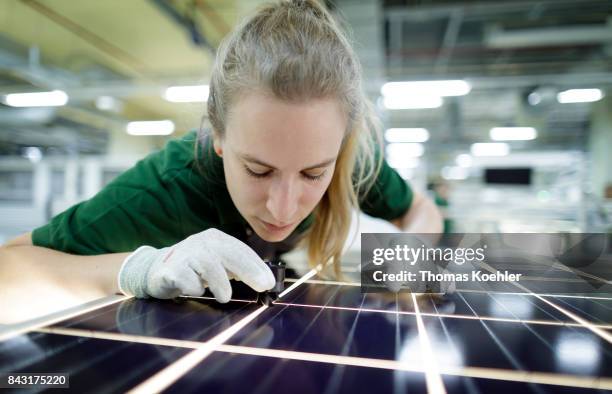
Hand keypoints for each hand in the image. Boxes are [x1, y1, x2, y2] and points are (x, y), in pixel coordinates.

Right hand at [118, 228, 275, 302]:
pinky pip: (188, 280)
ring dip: (220, 284)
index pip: (241, 250)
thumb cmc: (193, 269)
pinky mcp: (170, 268)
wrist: (153, 269)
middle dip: (249, 271)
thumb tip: (263, 281)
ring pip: (210, 266)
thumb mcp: (216, 264)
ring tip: (225, 298)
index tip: (270, 282)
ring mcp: (185, 253)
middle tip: (262, 287)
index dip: (257, 266)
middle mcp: (201, 242)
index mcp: (215, 238)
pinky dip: (195, 288)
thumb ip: (236, 269)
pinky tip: (195, 291)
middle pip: (229, 255)